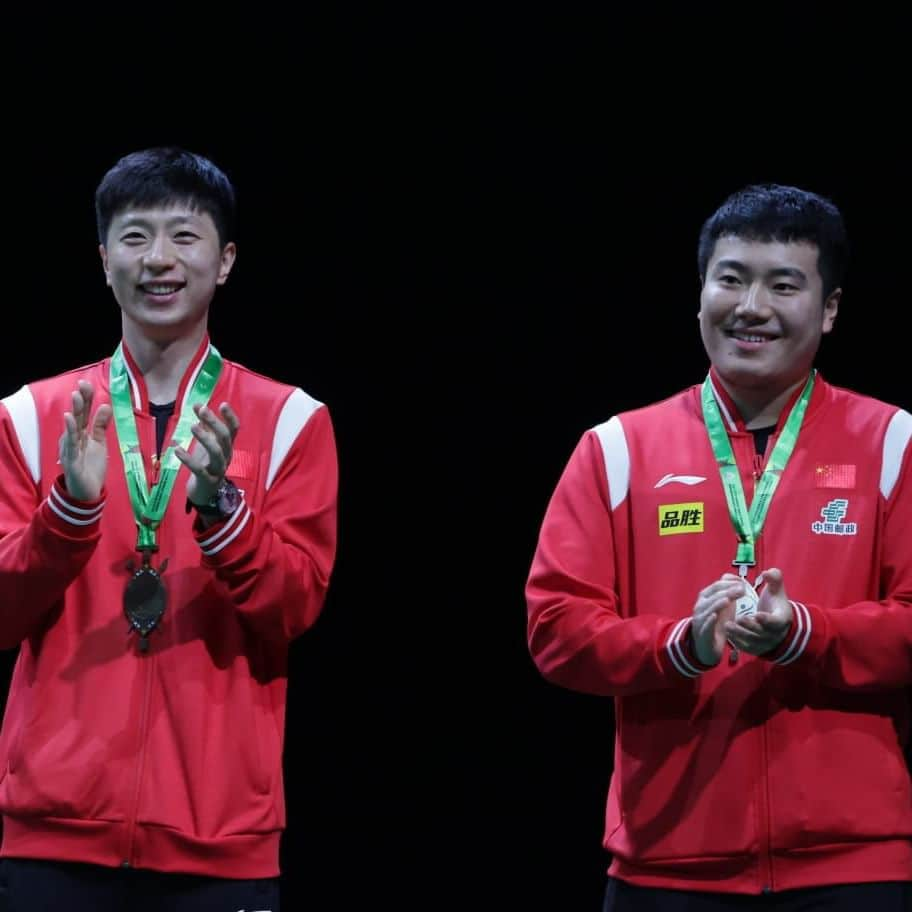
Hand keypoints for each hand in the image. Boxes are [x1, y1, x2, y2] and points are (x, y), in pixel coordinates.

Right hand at [59, 380, 112, 500]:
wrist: (87, 492)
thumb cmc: (90, 466)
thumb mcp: (99, 443)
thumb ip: (101, 425)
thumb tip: (106, 405)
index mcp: (81, 434)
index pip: (83, 413)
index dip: (85, 399)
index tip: (86, 383)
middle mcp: (73, 438)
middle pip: (77, 417)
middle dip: (80, 401)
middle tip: (82, 385)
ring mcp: (70, 449)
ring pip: (72, 428)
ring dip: (75, 412)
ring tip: (76, 396)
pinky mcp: (71, 460)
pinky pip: (71, 445)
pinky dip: (70, 432)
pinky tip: (69, 419)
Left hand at [176, 402, 239, 505]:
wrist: (204, 492)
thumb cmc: (205, 464)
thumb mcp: (206, 444)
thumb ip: (204, 425)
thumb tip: (198, 405)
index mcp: (227, 446)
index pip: (234, 430)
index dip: (230, 417)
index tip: (223, 404)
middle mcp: (226, 456)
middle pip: (225, 438)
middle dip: (215, 422)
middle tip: (202, 410)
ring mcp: (218, 469)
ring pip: (216, 452)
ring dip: (204, 438)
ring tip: (192, 426)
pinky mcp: (207, 480)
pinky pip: (199, 469)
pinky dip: (187, 459)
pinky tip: (176, 449)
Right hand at [691, 574, 744, 665]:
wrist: (708, 645)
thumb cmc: (717, 623)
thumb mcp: (724, 607)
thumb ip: (729, 593)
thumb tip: (737, 580)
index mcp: (705, 597)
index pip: (716, 586)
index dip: (729, 583)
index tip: (743, 583)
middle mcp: (700, 606)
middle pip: (713, 596)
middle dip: (727, 591)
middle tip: (742, 590)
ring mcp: (700, 619)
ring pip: (708, 609)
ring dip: (718, 603)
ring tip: (728, 599)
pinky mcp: (702, 633)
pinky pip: (705, 625)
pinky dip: (709, 620)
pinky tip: (715, 616)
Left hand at [723, 568, 792, 655]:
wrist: (776, 622)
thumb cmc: (774, 603)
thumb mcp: (777, 590)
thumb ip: (774, 579)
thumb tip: (768, 572)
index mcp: (782, 618)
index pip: (777, 621)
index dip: (767, 620)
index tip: (757, 614)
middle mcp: (775, 633)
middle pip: (763, 633)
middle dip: (750, 627)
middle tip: (737, 619)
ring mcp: (766, 642)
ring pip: (753, 641)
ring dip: (740, 634)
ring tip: (726, 625)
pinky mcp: (757, 648)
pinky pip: (747, 647)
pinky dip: (737, 641)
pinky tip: (726, 632)